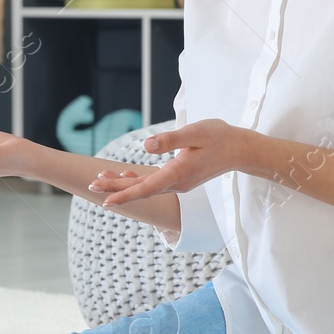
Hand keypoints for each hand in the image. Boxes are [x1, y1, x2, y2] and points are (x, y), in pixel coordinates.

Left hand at [87, 120, 249, 206]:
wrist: (241, 149)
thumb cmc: (220, 137)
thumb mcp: (195, 133)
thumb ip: (170, 140)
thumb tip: (145, 146)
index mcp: (178, 174)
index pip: (145, 188)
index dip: (124, 194)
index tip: (104, 200)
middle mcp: (176, 183)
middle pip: (141, 190)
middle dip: (115, 188)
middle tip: (91, 185)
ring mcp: (178, 183)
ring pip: (146, 187)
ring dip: (124, 184)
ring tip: (101, 178)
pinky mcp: (180, 178)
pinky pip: (154, 183)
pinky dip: (137, 180)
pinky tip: (125, 176)